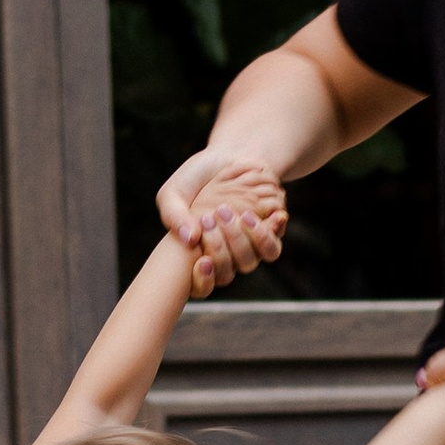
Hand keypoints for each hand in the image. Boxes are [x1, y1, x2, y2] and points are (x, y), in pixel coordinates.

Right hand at [160, 150, 287, 291]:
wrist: (226, 158)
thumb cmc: (194, 179)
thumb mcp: (173, 194)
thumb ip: (173, 215)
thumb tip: (190, 238)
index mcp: (196, 257)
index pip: (201, 286)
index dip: (203, 282)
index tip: (202, 262)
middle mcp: (222, 259)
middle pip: (227, 273)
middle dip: (220, 248)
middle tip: (210, 218)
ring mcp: (245, 250)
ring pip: (250, 262)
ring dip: (244, 241)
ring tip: (238, 215)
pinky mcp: (266, 237)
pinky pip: (272, 247)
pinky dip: (269, 231)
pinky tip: (269, 215)